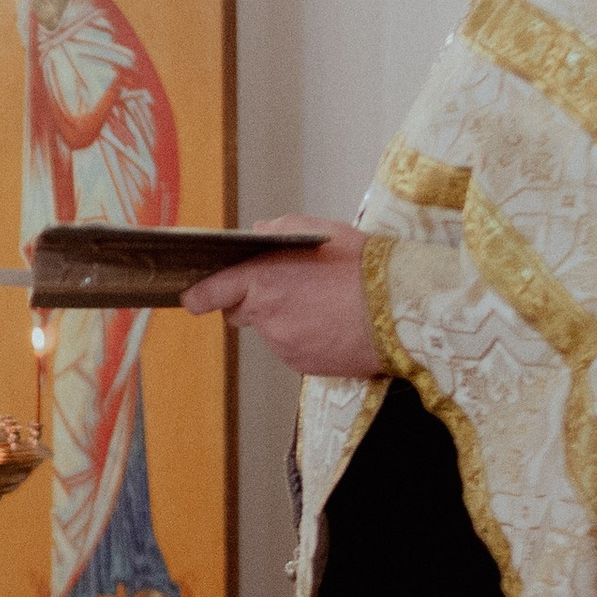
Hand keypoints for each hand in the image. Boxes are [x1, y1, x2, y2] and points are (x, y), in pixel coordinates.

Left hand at [182, 218, 383, 377]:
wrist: (404, 312)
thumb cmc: (365, 267)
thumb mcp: (321, 232)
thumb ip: (279, 232)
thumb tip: (258, 234)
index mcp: (263, 280)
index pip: (210, 293)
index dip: (199, 295)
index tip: (192, 297)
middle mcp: (266, 317)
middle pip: (239, 312)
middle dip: (252, 301)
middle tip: (285, 287)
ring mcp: (284, 345)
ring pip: (269, 331)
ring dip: (283, 319)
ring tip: (321, 304)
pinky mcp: (303, 364)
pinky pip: (292, 349)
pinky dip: (303, 338)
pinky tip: (331, 324)